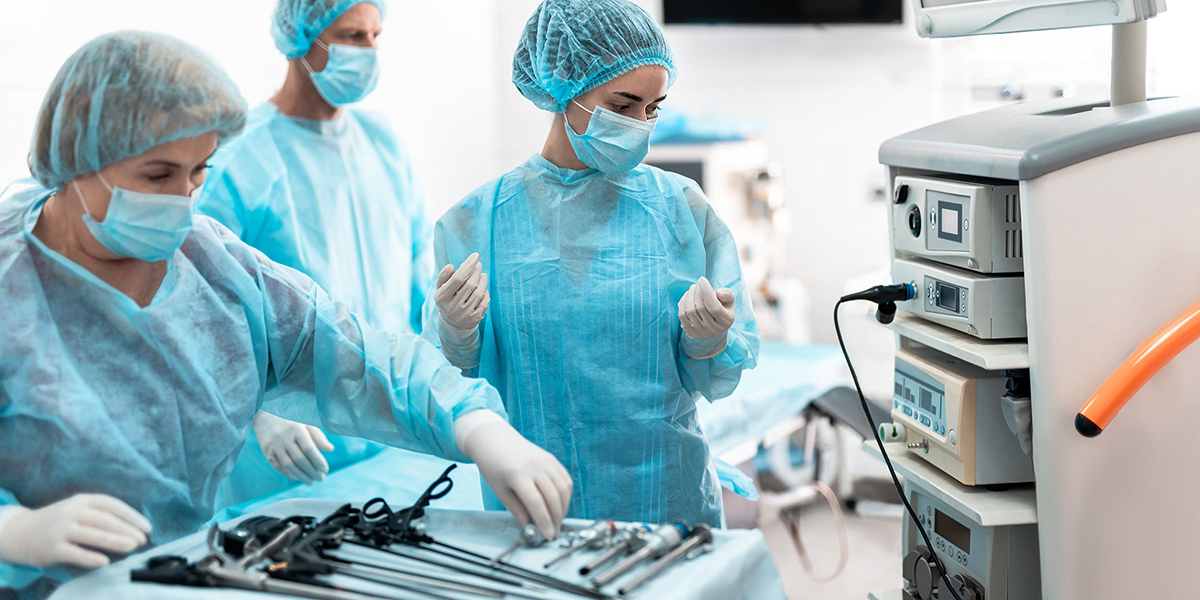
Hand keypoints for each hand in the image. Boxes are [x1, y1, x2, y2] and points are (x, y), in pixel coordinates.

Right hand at [0, 494, 152, 568]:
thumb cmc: (58, 522)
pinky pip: (75, 552)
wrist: (19, 532)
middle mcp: (72, 512)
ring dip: (115, 541)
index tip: (147, 527)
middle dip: (127, 530)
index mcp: (82, 500)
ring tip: (132, 547)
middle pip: (105, 520)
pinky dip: (90, 557)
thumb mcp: (77, 510)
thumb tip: (132, 528)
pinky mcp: (52, 548)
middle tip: (143, 540)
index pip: (112, 505)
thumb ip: (100, 515)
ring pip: (92, 534)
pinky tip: (105, 561)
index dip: (132, 516)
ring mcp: (61, 529)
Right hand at [253, 411, 334, 484]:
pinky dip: (288, 474)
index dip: (318, 461)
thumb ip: (318, 436)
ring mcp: (274, 445)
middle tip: (321, 478)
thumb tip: (330, 449)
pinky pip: (277, 466)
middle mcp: (284, 438)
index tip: (325, 469)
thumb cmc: (291, 418)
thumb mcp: (306, 422)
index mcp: (296, 429)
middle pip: (299, 459)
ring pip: (288, 465)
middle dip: (312, 471)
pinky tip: (297, 477)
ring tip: (311, 482)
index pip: (309, 449)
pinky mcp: (266, 451)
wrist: (264, 413)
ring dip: (301, 476)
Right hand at [435, 253, 489, 331]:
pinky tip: (483, 288)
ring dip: (483, 280)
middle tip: (478, 265)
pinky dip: (486, 293)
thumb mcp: (440, 288)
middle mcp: (452, 308)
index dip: (468, 265)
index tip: (476, 255)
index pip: (458, 278)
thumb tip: (451, 266)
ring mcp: (464, 315)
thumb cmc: (447, 299)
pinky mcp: (473, 320)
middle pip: (470, 284)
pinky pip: (484, 303)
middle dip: (476, 272)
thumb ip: (443, 276)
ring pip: (479, 293)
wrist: (452, 324)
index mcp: (442, 297)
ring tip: (483, 274)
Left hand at [461, 420, 571, 539]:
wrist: (495, 440)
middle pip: (553, 497)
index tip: (548, 536)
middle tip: (554, 531)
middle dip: (556, 518)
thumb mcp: (499, 491)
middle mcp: (535, 465)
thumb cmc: (494, 467)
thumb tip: (532, 525)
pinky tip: (560, 505)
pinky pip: (565, 480)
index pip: (536, 503)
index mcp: (517, 474)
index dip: (544, 522)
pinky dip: (566, 495)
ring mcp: (546, 460)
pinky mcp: (552, 459)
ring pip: (563, 489)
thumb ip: (516, 509)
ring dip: (563, 508)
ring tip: (557, 520)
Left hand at [678, 277, 735, 338]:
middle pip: (700, 307)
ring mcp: (700, 332)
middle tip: (698, 282)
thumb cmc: (722, 308)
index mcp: (725, 321)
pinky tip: (688, 296)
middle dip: (697, 291)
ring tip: (693, 288)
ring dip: (689, 295)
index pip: (714, 307)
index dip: (706, 292)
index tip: (702, 279)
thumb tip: (719, 293)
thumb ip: (727, 295)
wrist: (713, 325)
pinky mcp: (690, 331)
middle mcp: (713, 330)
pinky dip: (683, 302)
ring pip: (690, 310)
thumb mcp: (729, 301)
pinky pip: (682, 315)